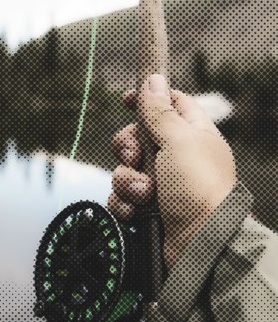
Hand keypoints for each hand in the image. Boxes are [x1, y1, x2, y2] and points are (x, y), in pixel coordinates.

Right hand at [108, 74, 236, 268]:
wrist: (200, 243)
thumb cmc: (198, 188)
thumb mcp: (180, 140)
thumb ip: (161, 111)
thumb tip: (153, 78)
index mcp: (191, 134)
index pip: (168, 104)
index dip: (147, 98)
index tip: (127, 99)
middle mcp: (175, 157)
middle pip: (136, 137)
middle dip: (128, 148)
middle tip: (137, 158)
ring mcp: (160, 183)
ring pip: (124, 169)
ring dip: (129, 182)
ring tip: (147, 195)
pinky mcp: (146, 208)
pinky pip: (121, 196)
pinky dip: (126, 204)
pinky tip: (139, 212)